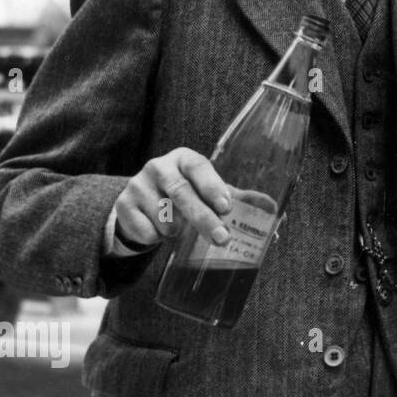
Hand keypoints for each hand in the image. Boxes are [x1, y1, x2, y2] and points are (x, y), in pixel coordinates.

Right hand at [113, 147, 232, 248]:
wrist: (141, 206)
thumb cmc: (185, 194)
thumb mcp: (209, 191)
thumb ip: (240, 197)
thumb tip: (274, 208)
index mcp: (184, 158)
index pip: (199, 168)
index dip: (213, 187)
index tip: (227, 207)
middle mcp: (158, 166)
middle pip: (182, 193)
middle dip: (204, 218)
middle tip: (221, 238)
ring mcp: (137, 185)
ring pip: (165, 217)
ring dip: (178, 230)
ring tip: (178, 227)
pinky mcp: (123, 206)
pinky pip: (147, 231)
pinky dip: (157, 237)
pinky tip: (157, 229)